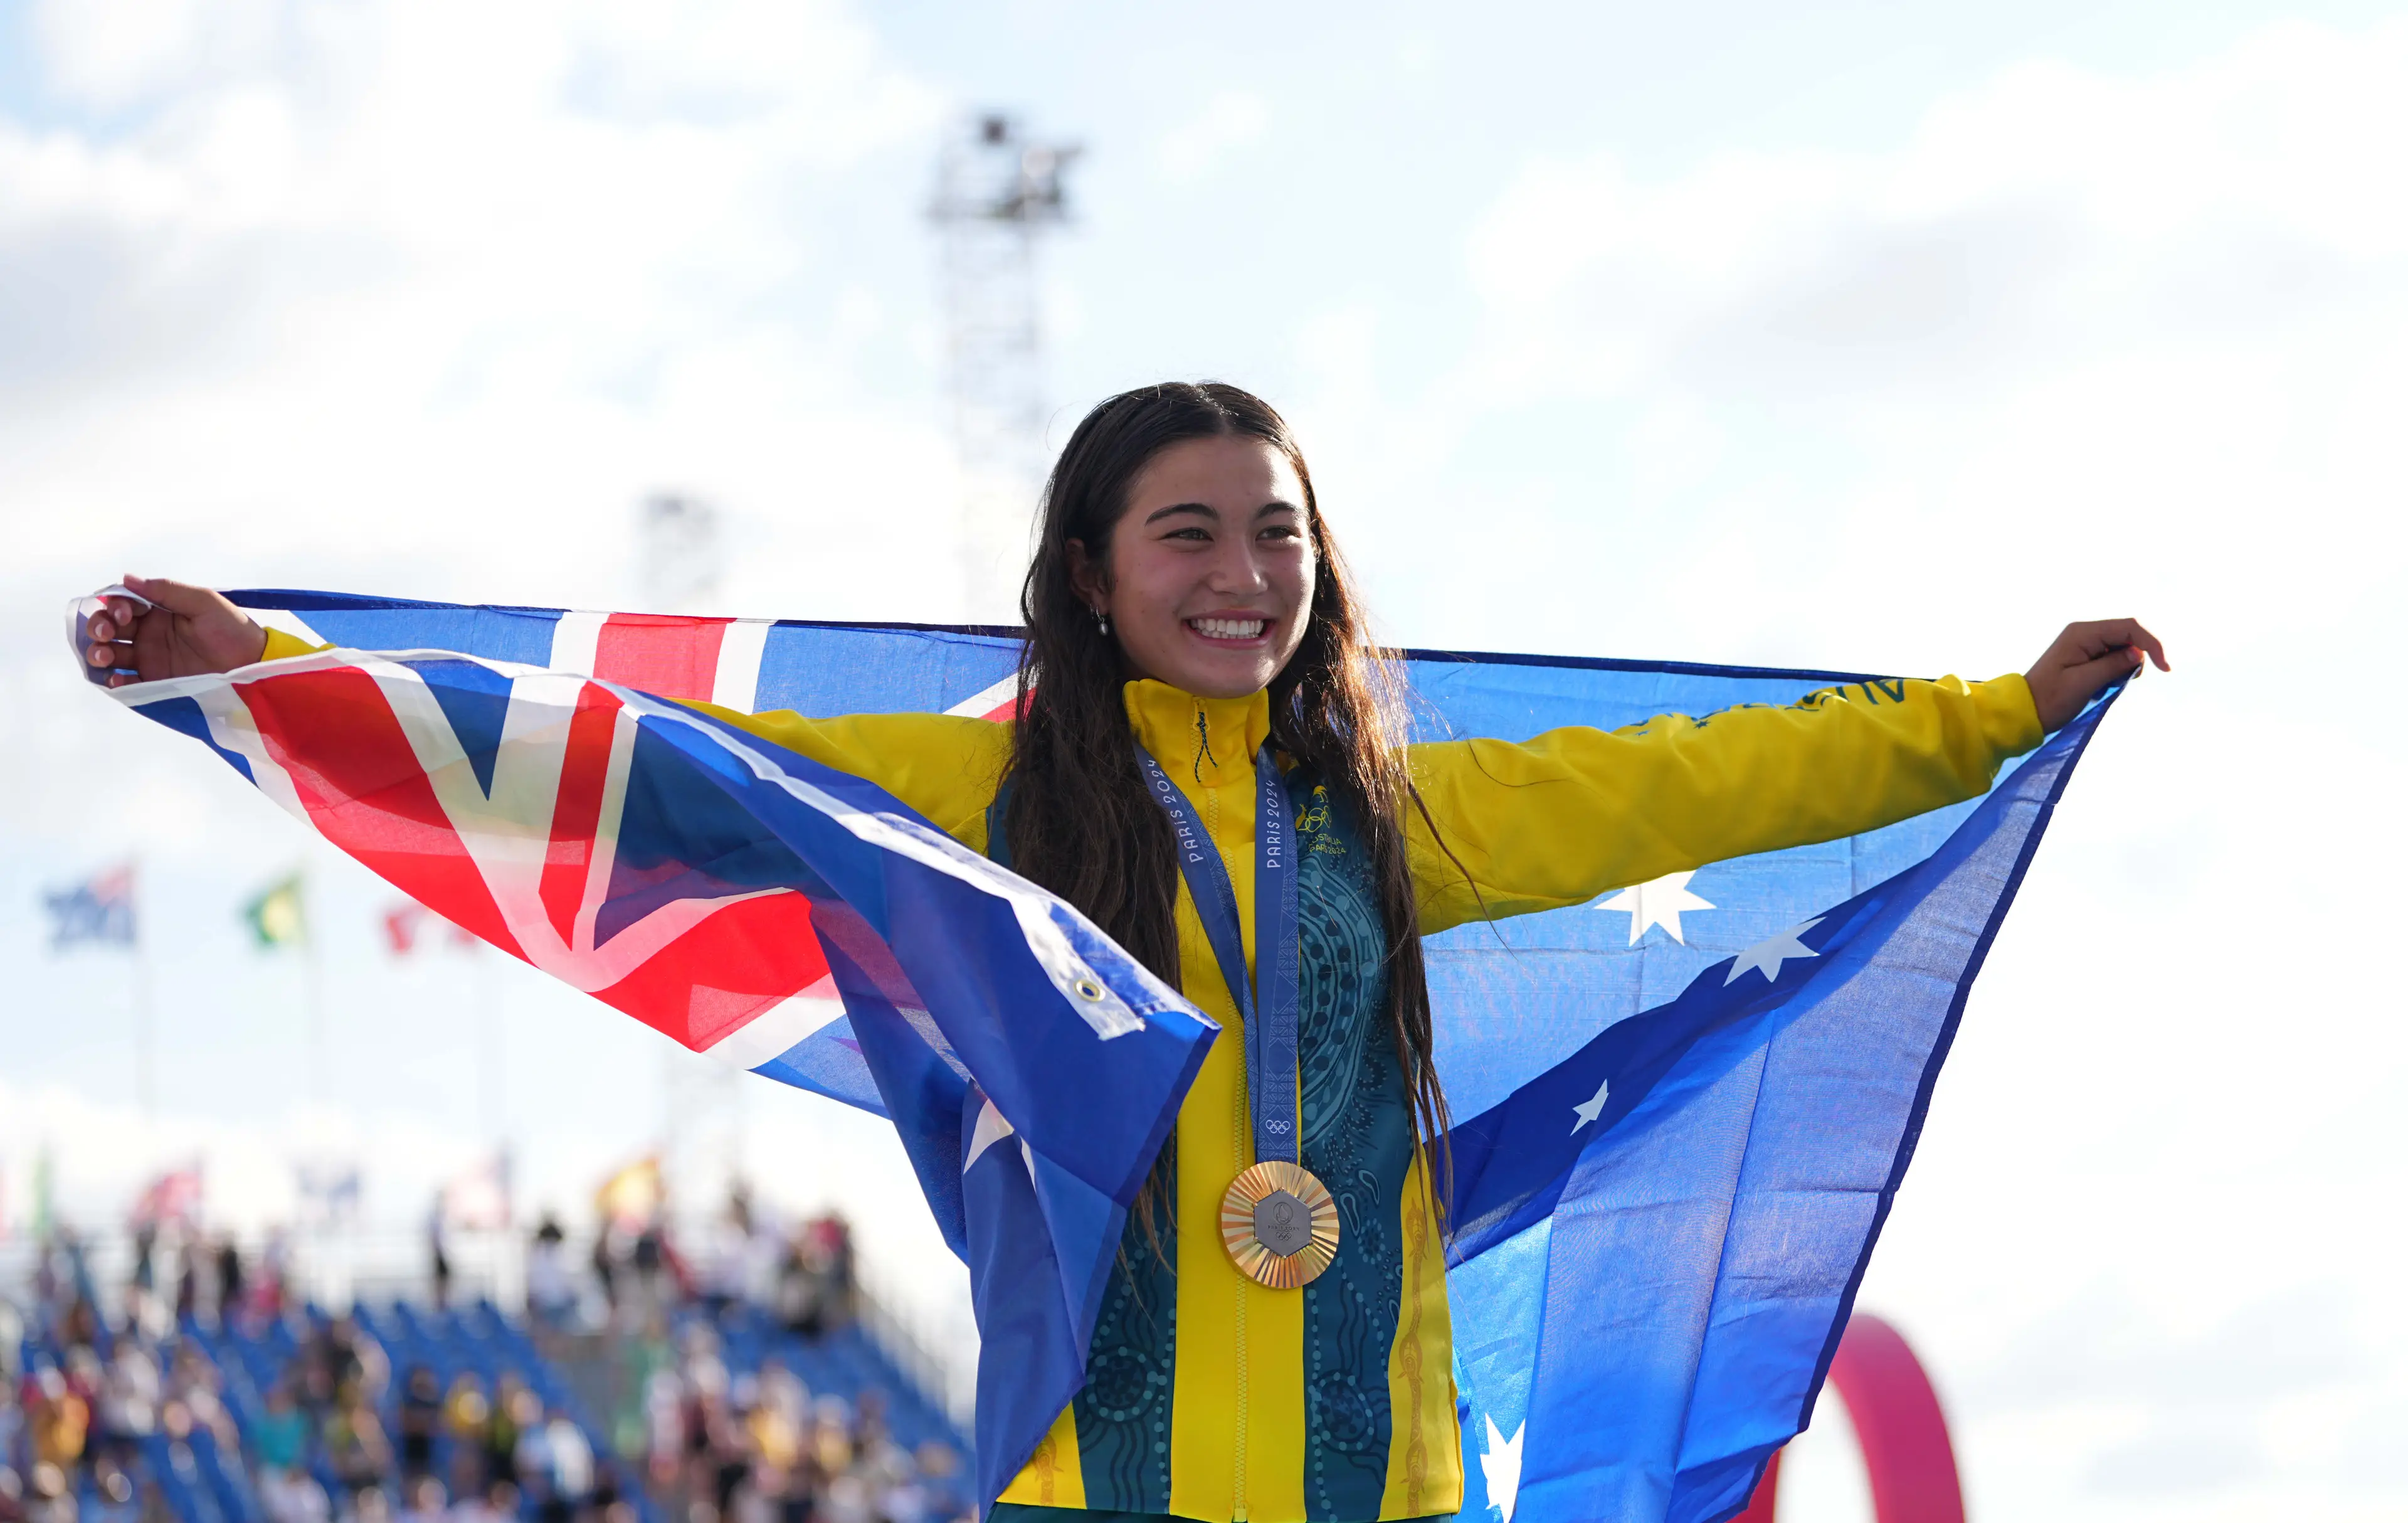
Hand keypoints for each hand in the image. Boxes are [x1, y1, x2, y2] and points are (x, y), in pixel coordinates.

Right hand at [84, 575, 268, 687]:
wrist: (251, 665)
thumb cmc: (232, 629)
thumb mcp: (204, 603)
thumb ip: (167, 591)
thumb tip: (127, 578)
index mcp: (157, 611)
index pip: (121, 604)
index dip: (113, 606)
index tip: (123, 614)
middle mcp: (148, 633)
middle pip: (108, 627)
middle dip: (97, 628)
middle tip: (105, 634)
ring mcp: (149, 658)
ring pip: (110, 653)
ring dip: (98, 653)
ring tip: (104, 657)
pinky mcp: (154, 682)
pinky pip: (126, 682)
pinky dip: (115, 681)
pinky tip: (118, 680)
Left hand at [2023, 618, 2168, 730]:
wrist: (2025, 711)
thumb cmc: (2050, 699)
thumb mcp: (2084, 683)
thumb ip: (2113, 665)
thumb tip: (2137, 654)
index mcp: (2082, 633)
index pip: (2129, 627)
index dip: (2152, 644)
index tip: (2164, 668)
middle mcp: (2084, 633)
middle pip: (2128, 635)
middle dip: (2137, 656)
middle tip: (2125, 682)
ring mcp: (2084, 644)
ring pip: (2122, 647)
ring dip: (2125, 666)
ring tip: (2108, 686)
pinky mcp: (2085, 656)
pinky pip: (2112, 657)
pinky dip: (2116, 670)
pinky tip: (2105, 685)